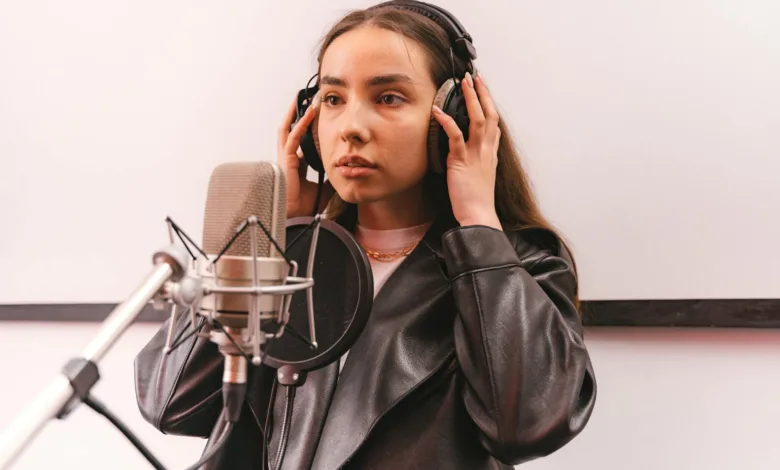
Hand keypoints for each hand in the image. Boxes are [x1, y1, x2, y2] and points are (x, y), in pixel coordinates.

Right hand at [277, 93, 333, 217]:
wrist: (298, 215)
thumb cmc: (307, 205)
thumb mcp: (325, 187)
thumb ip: (332, 176)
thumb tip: (347, 171)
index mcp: (296, 164)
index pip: (302, 140)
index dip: (309, 128)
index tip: (318, 115)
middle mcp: (289, 157)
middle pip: (292, 129)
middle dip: (299, 114)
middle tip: (309, 99)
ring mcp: (285, 157)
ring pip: (289, 128)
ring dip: (298, 113)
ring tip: (306, 99)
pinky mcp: (286, 159)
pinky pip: (293, 137)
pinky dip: (301, 124)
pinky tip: (310, 113)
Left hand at [432, 72, 501, 229]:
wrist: (479, 216)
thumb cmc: (477, 200)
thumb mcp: (481, 175)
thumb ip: (479, 159)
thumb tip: (471, 150)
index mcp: (490, 153)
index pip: (494, 122)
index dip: (489, 103)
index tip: (483, 88)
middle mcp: (486, 150)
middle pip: (489, 114)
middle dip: (482, 93)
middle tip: (475, 76)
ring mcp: (476, 154)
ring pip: (477, 120)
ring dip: (471, 99)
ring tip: (464, 83)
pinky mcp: (461, 161)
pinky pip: (455, 137)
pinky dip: (447, 122)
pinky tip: (438, 111)